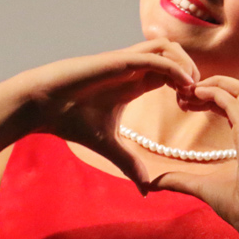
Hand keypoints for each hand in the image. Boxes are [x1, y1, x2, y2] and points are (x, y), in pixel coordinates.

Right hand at [13, 39, 198, 188]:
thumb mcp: (109, 145)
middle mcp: (133, 68)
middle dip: (193, 73)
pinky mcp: (118, 60)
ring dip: (186, 66)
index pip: (171, 73)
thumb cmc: (70, 119)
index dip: (187, 86)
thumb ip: (129, 163)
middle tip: (196, 100)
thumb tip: (145, 190)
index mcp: (134, 83)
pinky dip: (174, 67)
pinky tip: (184, 87)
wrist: (42, 106)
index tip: (191, 109)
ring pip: (169, 48)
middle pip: (176, 55)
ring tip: (190, 91)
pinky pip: (155, 56)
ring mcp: (126, 61)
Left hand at [150, 76, 238, 235]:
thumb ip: (179, 180)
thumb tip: (153, 182)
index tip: (189, 101)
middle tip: (185, 92)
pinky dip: (214, 93)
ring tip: (189, 91)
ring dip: (214, 85)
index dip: (213, 96)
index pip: (238, 103)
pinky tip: (195, 95)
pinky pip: (233, 102)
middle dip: (213, 85)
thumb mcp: (202, 186)